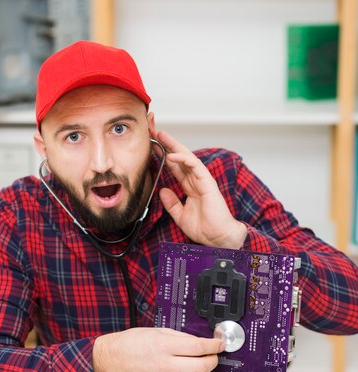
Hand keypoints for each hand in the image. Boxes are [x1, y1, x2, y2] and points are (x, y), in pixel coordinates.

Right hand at [92, 327, 224, 371]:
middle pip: (200, 367)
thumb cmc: (135, 342)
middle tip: (213, 355)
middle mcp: (165, 363)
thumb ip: (181, 337)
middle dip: (213, 360)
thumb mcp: (159, 331)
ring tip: (202, 367)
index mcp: (165, 345)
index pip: (197, 347)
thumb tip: (200, 342)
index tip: (219, 343)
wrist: (117, 357)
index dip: (213, 345)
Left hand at [152, 129, 246, 248]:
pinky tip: (171, 155)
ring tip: (162, 136)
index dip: (165, 156)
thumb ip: (172, 203)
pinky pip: (195, 166)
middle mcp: (196, 181)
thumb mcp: (180, 215)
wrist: (217, 238)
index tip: (153, 147)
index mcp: (190, 187)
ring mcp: (202, 180)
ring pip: (187, 157)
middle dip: (168, 145)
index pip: (176, 167)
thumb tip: (162, 191)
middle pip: (180, 158)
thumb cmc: (205, 228)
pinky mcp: (207, 182)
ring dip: (174, 146)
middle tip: (155, 133)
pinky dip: (183, 159)